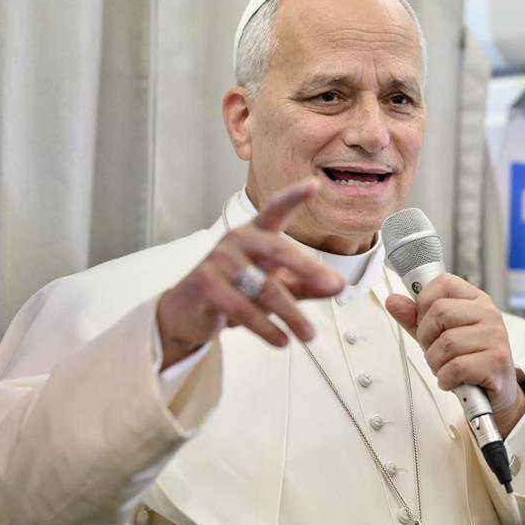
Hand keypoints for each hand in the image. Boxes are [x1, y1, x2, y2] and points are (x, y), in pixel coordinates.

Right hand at [156, 179, 345, 369]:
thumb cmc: (232, 292)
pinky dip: (267, 328)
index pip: (276, 210)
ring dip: (292, 315)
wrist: (186, 314)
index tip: (314, 185)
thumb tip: (338, 284)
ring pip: (265, 288)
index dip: (295, 197)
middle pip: (278, 249)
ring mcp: (220, 261)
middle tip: (335, 284)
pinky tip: (282, 340)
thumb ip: (305, 284)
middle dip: (309, 268)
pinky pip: (244, 309)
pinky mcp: (207, 285)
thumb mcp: (274, 286)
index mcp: (255, 234)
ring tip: (309, 334)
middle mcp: (237, 241)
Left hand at [385, 274, 524, 436]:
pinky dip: (446, 378)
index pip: (443, 283)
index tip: (425, 322)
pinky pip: (456, 366)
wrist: (496, 390)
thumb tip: (393, 301)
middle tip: (435, 351)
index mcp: (475, 300)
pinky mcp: (496, 361)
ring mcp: (495, 336)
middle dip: (426, 338)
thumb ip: (415, 318)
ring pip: (446, 342)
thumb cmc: (468, 358)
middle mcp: (488, 313)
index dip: (423, 303)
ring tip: (446, 367)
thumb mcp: (438, 334)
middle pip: (439, 312)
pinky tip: (453, 380)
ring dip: (436, 363)